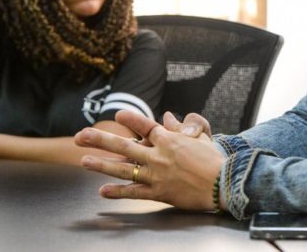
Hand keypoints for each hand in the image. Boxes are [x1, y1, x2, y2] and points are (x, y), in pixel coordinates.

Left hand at [74, 110, 224, 210]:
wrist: (225, 184)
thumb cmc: (213, 160)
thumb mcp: (198, 138)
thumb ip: (180, 128)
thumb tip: (168, 116)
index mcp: (169, 140)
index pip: (145, 126)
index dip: (131, 120)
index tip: (117, 115)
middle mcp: (159, 156)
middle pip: (124, 146)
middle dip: (101, 140)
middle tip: (82, 136)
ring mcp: (157, 175)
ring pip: (124, 169)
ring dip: (102, 164)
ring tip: (84, 161)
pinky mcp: (159, 192)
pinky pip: (134, 192)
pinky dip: (118, 192)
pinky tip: (103, 191)